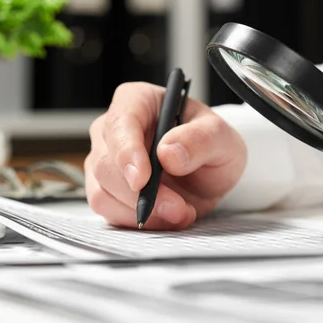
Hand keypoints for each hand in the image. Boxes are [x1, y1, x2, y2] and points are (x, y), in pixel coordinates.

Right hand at [84, 82, 246, 229]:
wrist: (207, 173)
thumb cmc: (208, 144)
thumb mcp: (220, 137)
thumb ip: (200, 139)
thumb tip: (168, 152)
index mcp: (137, 101)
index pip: (120, 122)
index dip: (127, 151)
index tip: (143, 179)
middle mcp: (112, 128)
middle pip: (105, 163)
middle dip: (141, 193)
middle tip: (177, 208)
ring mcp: (105, 160)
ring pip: (102, 192)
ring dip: (140, 211)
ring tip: (179, 212)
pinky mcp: (104, 189)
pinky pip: (108, 211)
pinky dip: (137, 220)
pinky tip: (165, 217)